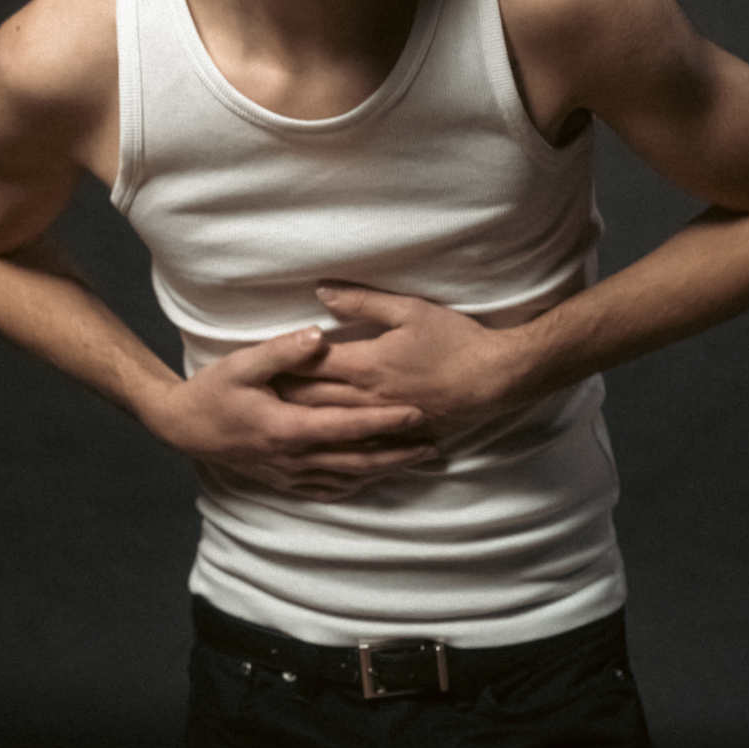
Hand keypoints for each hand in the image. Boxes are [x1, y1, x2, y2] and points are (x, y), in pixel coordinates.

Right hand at [143, 325, 434, 501]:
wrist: (181, 429)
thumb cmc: (212, 392)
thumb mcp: (242, 364)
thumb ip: (282, 350)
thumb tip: (319, 335)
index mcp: (288, 428)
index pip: (348, 427)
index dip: (385, 421)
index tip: (417, 413)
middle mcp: (294, 458)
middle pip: (357, 461)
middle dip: (397, 452)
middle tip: (432, 444)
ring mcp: (288, 474)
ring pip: (346, 478)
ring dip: (382, 470)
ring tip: (414, 460)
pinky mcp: (281, 481)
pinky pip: (325, 489)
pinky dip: (353, 484)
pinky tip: (369, 479)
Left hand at [272, 285, 527, 440]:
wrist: (497, 378)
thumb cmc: (455, 340)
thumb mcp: (409, 309)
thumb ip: (362, 301)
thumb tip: (322, 291)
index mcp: (366, 365)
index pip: (311, 365)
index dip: (282, 364)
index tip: (255, 364)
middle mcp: (368, 399)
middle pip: (313, 401)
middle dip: (282, 398)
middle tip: (251, 397)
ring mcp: (384, 422)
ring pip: (332, 429)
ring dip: (302, 427)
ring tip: (274, 426)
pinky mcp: (401, 437)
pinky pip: (360, 450)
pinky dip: (336, 452)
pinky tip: (321, 456)